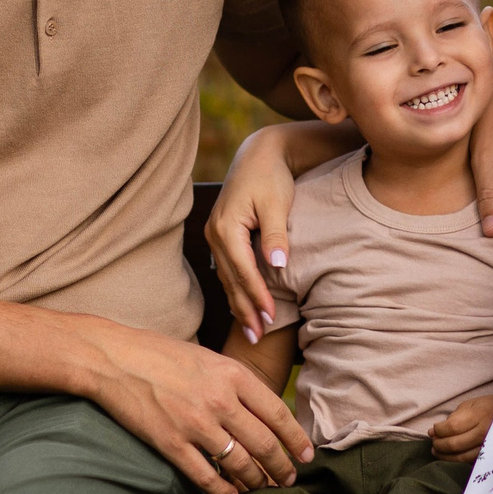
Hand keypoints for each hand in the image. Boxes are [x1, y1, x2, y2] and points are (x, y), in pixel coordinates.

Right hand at [84, 325, 313, 493]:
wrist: (114, 359)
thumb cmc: (161, 355)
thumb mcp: (209, 358)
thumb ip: (236, 383)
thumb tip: (264, 411)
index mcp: (233, 375)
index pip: (277, 414)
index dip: (296, 439)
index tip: (306, 455)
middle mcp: (220, 401)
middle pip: (264, 444)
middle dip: (281, 467)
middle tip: (289, 480)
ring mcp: (195, 424)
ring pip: (240, 464)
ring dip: (256, 481)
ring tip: (263, 488)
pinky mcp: (171, 443)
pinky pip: (206, 476)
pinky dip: (223, 491)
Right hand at [207, 121, 354, 343]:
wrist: (259, 155)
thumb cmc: (272, 178)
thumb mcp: (278, 203)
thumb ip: (277, 235)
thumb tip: (278, 265)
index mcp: (226, 226)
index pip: (243, 270)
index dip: (257, 296)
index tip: (271, 318)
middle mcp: (215, 234)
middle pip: (230, 280)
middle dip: (245, 309)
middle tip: (260, 338)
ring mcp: (214, 236)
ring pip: (226, 279)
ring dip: (240, 305)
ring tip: (254, 331)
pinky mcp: (221, 237)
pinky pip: (227, 271)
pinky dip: (236, 291)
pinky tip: (244, 308)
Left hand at [428, 395, 492, 464]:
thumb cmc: (487, 407)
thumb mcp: (470, 405)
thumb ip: (452, 417)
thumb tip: (434, 432)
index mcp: (479, 415)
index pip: (452, 427)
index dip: (438, 430)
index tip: (433, 429)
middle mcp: (484, 432)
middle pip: (454, 444)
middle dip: (438, 444)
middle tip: (433, 441)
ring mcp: (488, 446)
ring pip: (460, 457)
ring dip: (444, 455)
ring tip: (436, 450)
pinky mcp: (488, 456)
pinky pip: (468, 462)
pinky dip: (454, 460)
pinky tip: (448, 456)